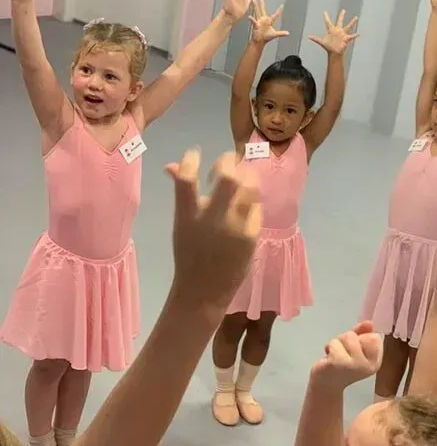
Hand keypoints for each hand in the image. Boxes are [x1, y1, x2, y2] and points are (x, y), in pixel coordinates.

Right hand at [165, 149, 260, 311]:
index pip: (186, 178)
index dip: (189, 159)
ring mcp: (235, 227)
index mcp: (187, 215)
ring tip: (240, 178)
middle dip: (227, 161)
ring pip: (250, 186)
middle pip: (228, 176)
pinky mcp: (251, 235)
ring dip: (246, 175)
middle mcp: (212, 219)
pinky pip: (256, 206)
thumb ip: (182, 194)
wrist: (204, 290)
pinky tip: (245, 205)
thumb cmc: (189, 254)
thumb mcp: (180, 224)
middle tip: (225, 164)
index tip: (194, 154)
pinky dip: (251, 200)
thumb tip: (171, 166)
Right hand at [248, 0, 289, 43]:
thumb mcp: (275, 35)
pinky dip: (252, 20)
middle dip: (261, 4)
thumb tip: (288, 33)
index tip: (282, 5)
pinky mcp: (256, 25)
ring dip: (255, 7)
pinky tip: (250, 17)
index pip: (276, 15)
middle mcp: (264, 20)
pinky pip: (254, 21)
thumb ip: (281, 33)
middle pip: (262, 10)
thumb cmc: (266, 37)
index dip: (279, 10)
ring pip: (257, 12)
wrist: (259, 41)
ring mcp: (259, 22)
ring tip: (253, 1)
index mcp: (269, 21)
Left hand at [308, 10, 358, 54]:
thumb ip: (316, 39)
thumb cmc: (329, 47)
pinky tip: (358, 34)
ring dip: (352, 23)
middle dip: (341, 16)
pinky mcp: (346, 38)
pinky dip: (354, 35)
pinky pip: (351, 36)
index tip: (325, 12)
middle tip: (343, 10)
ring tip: (356, 18)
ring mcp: (342, 34)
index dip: (326, 17)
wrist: (334, 53)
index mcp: (331, 30)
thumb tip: (308, 36)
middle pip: (340, 21)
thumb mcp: (322, 42)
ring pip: (348, 26)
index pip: (328, 22)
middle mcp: (337, 30)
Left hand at [313, 321, 382, 388]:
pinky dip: (329, 347)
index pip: (374, 337)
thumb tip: (369, 323)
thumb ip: (363, 334)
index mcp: (375, 361)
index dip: (361, 339)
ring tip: (335, 356)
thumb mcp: (354, 347)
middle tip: (342, 354)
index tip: (354, 350)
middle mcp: (369, 365)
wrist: (325, 385)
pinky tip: (328, 359)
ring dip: (336, 344)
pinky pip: (334, 343)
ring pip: (346, 337)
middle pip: (357, 335)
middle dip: (346, 340)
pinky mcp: (338, 364)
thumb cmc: (341, 365)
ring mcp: (354, 365)